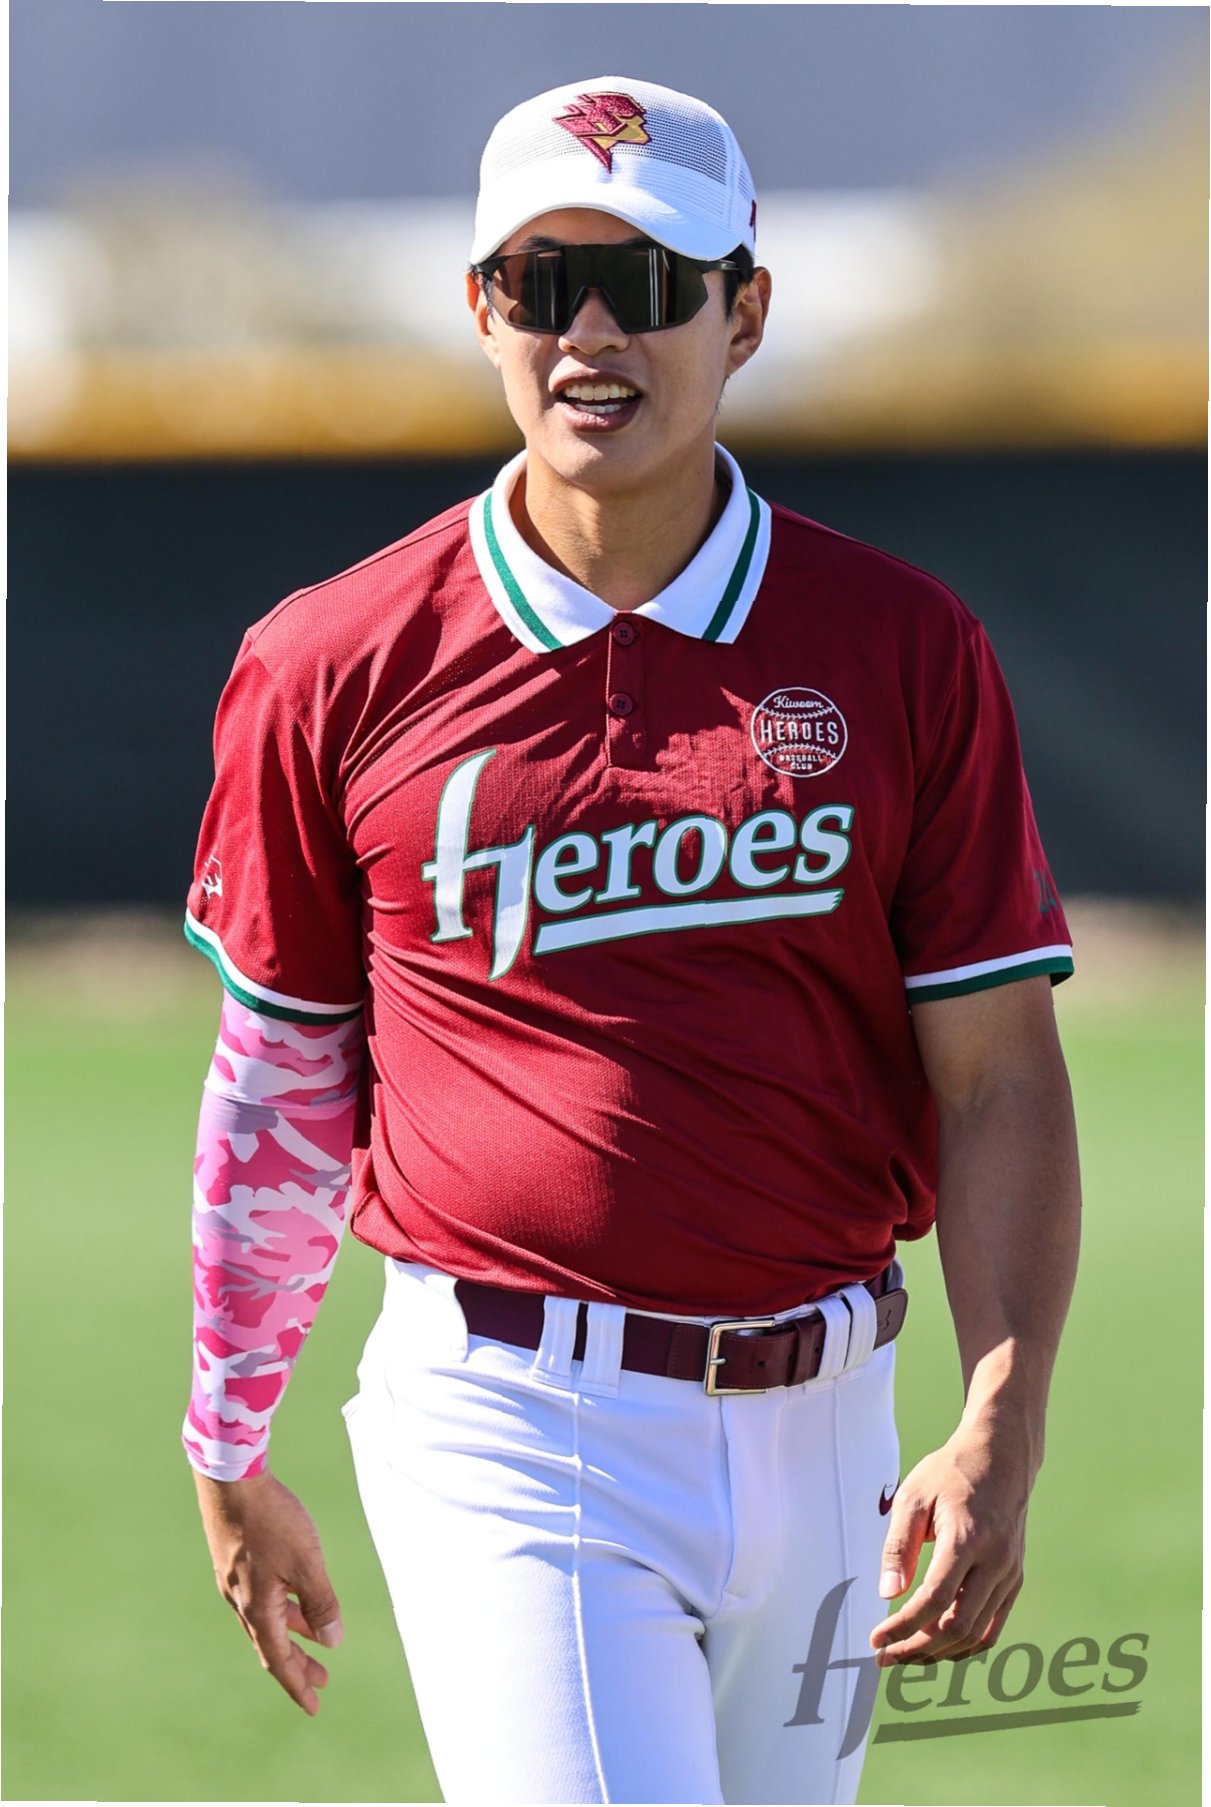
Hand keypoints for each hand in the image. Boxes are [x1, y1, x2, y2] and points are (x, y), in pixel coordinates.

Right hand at [193, 1467, 343, 1714]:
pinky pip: (261, 1598)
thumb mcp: (306, 1562)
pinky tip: (295, 1596)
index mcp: (257, 1608)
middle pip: (272, 1644)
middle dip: (298, 1664)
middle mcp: (241, 1601)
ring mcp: (234, 1581)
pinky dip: (282, 1608)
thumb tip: (333, 1641)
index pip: (279, 1660)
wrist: (231, 1479)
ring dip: (292, 1633)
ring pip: (266, 1619)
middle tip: (322, 1681)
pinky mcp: (234, 1560)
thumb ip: (321, 1602)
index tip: (314, 1706)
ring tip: (317, 1639)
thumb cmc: (271, 1519)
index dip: (297, 1684)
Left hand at [869, 1422, 1030, 1665]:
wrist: (1001, 1457)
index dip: (903, 1627)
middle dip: (918, 1648)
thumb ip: (898, 1546)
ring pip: (977, 1634)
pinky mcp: (1015, 1579)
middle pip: (957, 1626)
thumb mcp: (914, 1496)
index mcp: (968, 1539)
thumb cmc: (951, 1472)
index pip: (935, 1600)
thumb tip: (887, 1595)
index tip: (876, 1638)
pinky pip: (993, 1627)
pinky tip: (939, 1645)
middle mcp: (996, 1562)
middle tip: (885, 1655)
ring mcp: (1010, 1573)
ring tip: (906, 1653)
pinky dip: (966, 1644)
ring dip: (940, 1652)